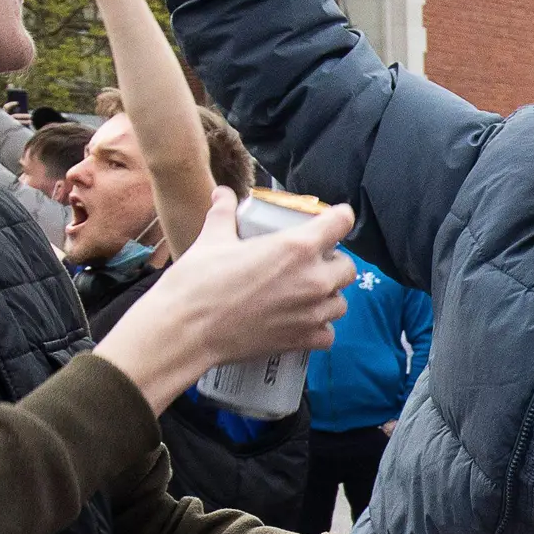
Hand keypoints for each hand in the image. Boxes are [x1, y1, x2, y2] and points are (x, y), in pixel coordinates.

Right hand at [91, 186, 345, 410]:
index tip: (331, 221)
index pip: (342, 222)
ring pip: (340, 302)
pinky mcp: (304, 340)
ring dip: (327, 297)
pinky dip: (318, 328)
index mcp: (297, 247)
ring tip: (304, 294)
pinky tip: (299, 322)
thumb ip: (224, 213)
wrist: (185, 331)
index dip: (338, 218)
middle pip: (347, 267)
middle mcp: (314, 279)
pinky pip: (328, 334)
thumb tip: (222, 193)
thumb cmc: (198, 282)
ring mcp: (312, 313)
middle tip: (310, 264)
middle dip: (332, 263)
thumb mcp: (212, 239)